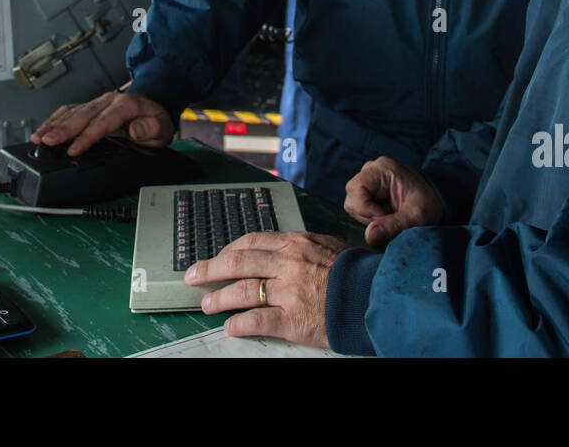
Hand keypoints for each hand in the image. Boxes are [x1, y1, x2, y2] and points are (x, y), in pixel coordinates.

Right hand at [29, 90, 175, 155]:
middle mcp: (108, 101)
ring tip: (38, 138)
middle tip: (46, 142)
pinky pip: (69, 111)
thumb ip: (151, 129)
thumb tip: (135, 130)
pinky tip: (43, 130)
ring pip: (72, 112)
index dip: (87, 136)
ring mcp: (97, 103)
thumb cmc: (156, 120)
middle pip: (82, 115)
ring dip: (53, 124)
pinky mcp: (90, 107)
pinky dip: (54, 120)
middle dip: (63, 129)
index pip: (103, 121)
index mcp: (126, 105)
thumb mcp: (163, 128)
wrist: (153, 108)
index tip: (74, 150)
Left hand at [185, 231, 351, 348]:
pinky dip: (238, 325)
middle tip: (193, 276)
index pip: (251, 242)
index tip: (217, 256)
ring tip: (206, 304)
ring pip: (241, 292)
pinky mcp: (292, 320)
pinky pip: (256, 321)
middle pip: (237, 263)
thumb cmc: (355, 272)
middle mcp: (287, 264)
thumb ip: (301, 247)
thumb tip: (278, 250)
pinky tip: (230, 327)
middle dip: (210, 269)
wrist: (375, 296)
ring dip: (218, 299)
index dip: (228, 250)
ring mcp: (288, 292)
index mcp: (295, 243)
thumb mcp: (327, 246)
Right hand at [344, 156, 443, 248]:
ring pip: (353, 205)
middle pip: (352, 199)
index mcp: (382, 169)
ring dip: (370, 218)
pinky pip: (358, 208)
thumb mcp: (416, 217)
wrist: (436, 198)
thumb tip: (369, 236)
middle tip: (392, 218)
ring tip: (391, 216)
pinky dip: (372, 217)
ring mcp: (368, 179)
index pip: (356, 191)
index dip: (367, 211)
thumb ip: (393, 226)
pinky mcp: (367, 190)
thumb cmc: (429, 203)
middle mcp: (370, 170)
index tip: (387, 217)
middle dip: (369, 216)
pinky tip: (387, 214)